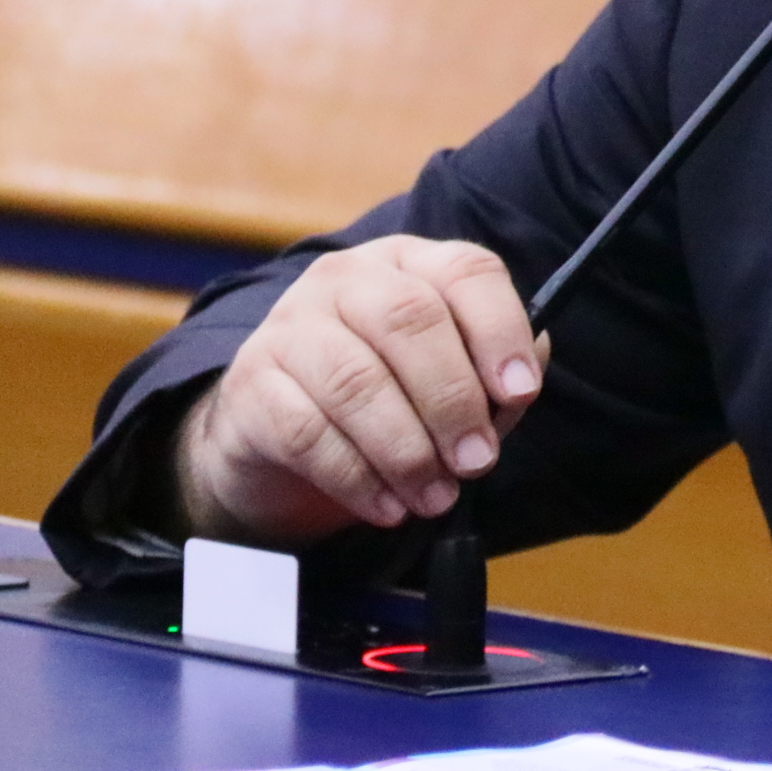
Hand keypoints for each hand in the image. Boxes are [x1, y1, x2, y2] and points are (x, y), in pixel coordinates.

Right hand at [172, 236, 546, 547]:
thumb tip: (519, 387)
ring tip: (436, 497)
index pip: (467, 270)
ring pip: (357, 379)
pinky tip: (388, 507)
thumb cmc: (388, 402)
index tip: (521, 392)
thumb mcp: (450, 381)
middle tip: (478, 463)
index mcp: (411, 264)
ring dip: (407, 450)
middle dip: (453, 400)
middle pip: (411, 318)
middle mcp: (347, 278)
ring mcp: (290, 324)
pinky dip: (357, 477)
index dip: (501, 330)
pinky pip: (308, 432)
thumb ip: (493, 380)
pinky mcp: (250, 384)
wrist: (278, 443)